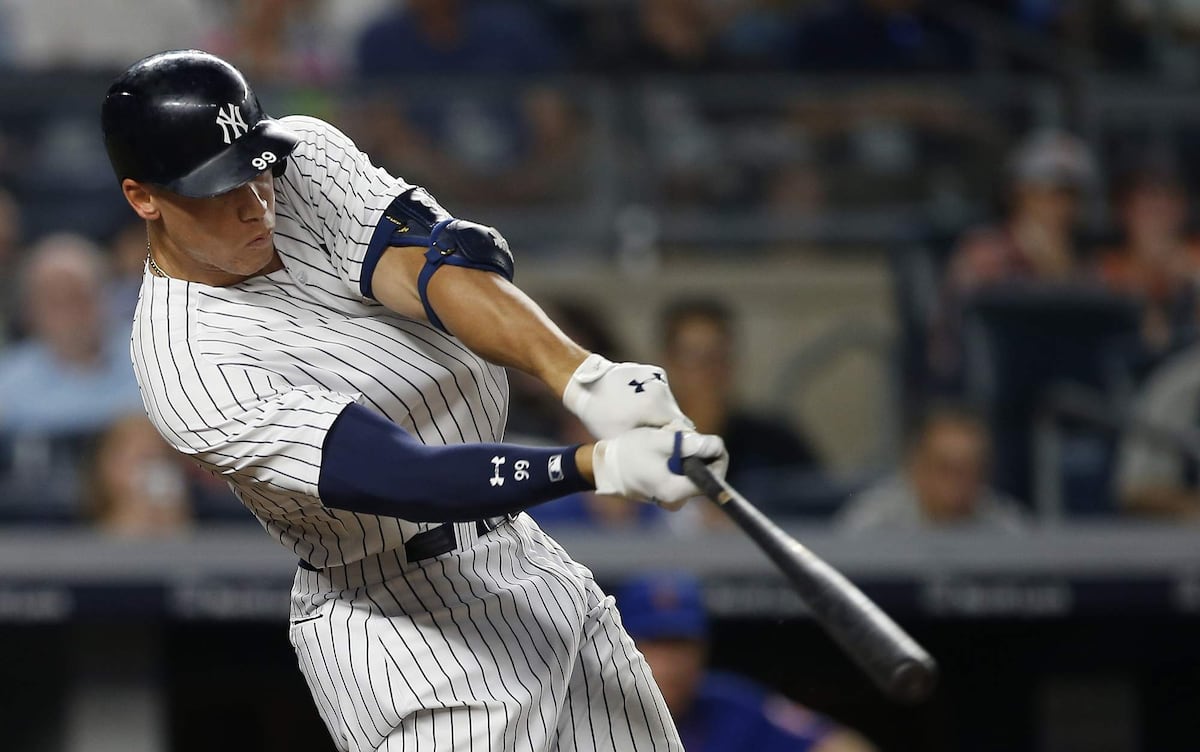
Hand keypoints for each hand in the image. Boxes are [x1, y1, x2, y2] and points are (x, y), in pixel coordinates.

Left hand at [562, 354, 694, 438]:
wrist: (586, 384)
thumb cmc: (600, 415)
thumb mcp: (621, 437)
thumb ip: (646, 443)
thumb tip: (663, 451)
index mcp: (654, 407)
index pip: (681, 429)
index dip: (675, 440)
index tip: (667, 447)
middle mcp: (661, 391)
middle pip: (675, 416)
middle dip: (668, 427)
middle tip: (653, 435)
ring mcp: (659, 378)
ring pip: (669, 403)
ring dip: (661, 412)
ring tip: (642, 417)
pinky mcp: (655, 371)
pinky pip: (661, 391)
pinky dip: (654, 399)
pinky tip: (638, 403)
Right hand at [590, 427, 727, 507]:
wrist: (604, 466)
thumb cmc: (630, 452)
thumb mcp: (660, 441)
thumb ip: (689, 443)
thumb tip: (716, 446)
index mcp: (677, 491)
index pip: (714, 477)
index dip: (716, 455)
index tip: (705, 438)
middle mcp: (677, 500)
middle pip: (706, 475)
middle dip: (702, 453)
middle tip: (684, 436)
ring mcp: (671, 499)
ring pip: (695, 474)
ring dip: (691, 455)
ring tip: (671, 441)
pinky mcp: (667, 493)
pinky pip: (684, 476)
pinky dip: (681, 461)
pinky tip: (666, 450)